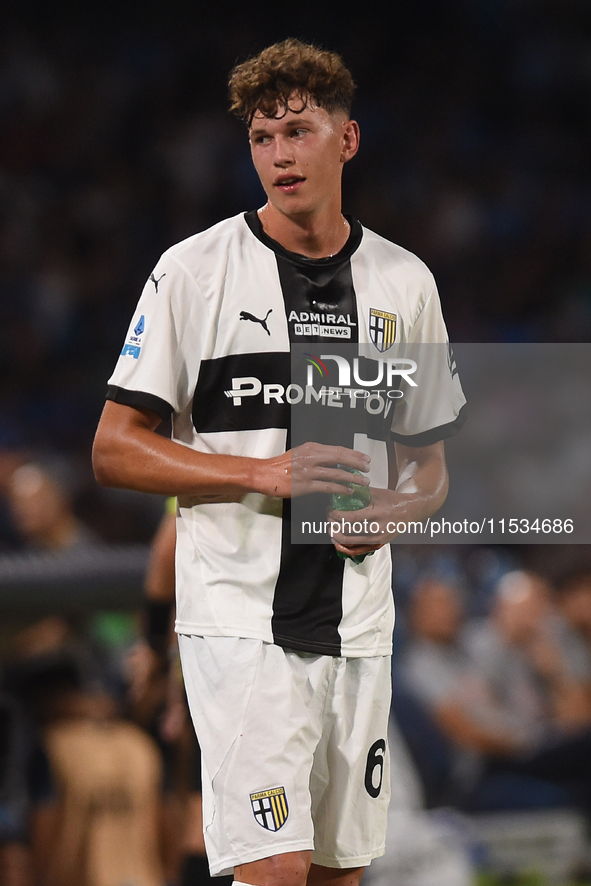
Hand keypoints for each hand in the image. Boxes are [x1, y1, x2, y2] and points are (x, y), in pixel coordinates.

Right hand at [254, 442, 370, 497]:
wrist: (264, 474)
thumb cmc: (280, 465)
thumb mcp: (299, 453)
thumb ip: (315, 455)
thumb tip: (333, 459)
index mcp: (311, 447)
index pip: (338, 449)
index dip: (354, 454)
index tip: (364, 458)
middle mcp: (311, 457)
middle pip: (340, 458)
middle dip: (357, 463)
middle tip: (368, 469)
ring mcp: (309, 471)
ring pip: (337, 473)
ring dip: (353, 478)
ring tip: (363, 482)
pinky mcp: (305, 485)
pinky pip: (327, 486)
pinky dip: (340, 488)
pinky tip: (348, 491)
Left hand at [328, 487, 404, 550]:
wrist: (412, 511)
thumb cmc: (394, 500)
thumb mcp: (378, 493)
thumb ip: (361, 492)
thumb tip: (342, 488)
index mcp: (377, 512)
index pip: (351, 517)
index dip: (336, 515)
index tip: (330, 510)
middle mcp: (379, 527)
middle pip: (349, 531)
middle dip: (334, 526)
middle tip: (329, 519)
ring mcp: (379, 537)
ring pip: (352, 541)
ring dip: (338, 536)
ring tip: (331, 529)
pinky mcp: (380, 543)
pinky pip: (360, 547)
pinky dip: (347, 545)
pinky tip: (340, 540)